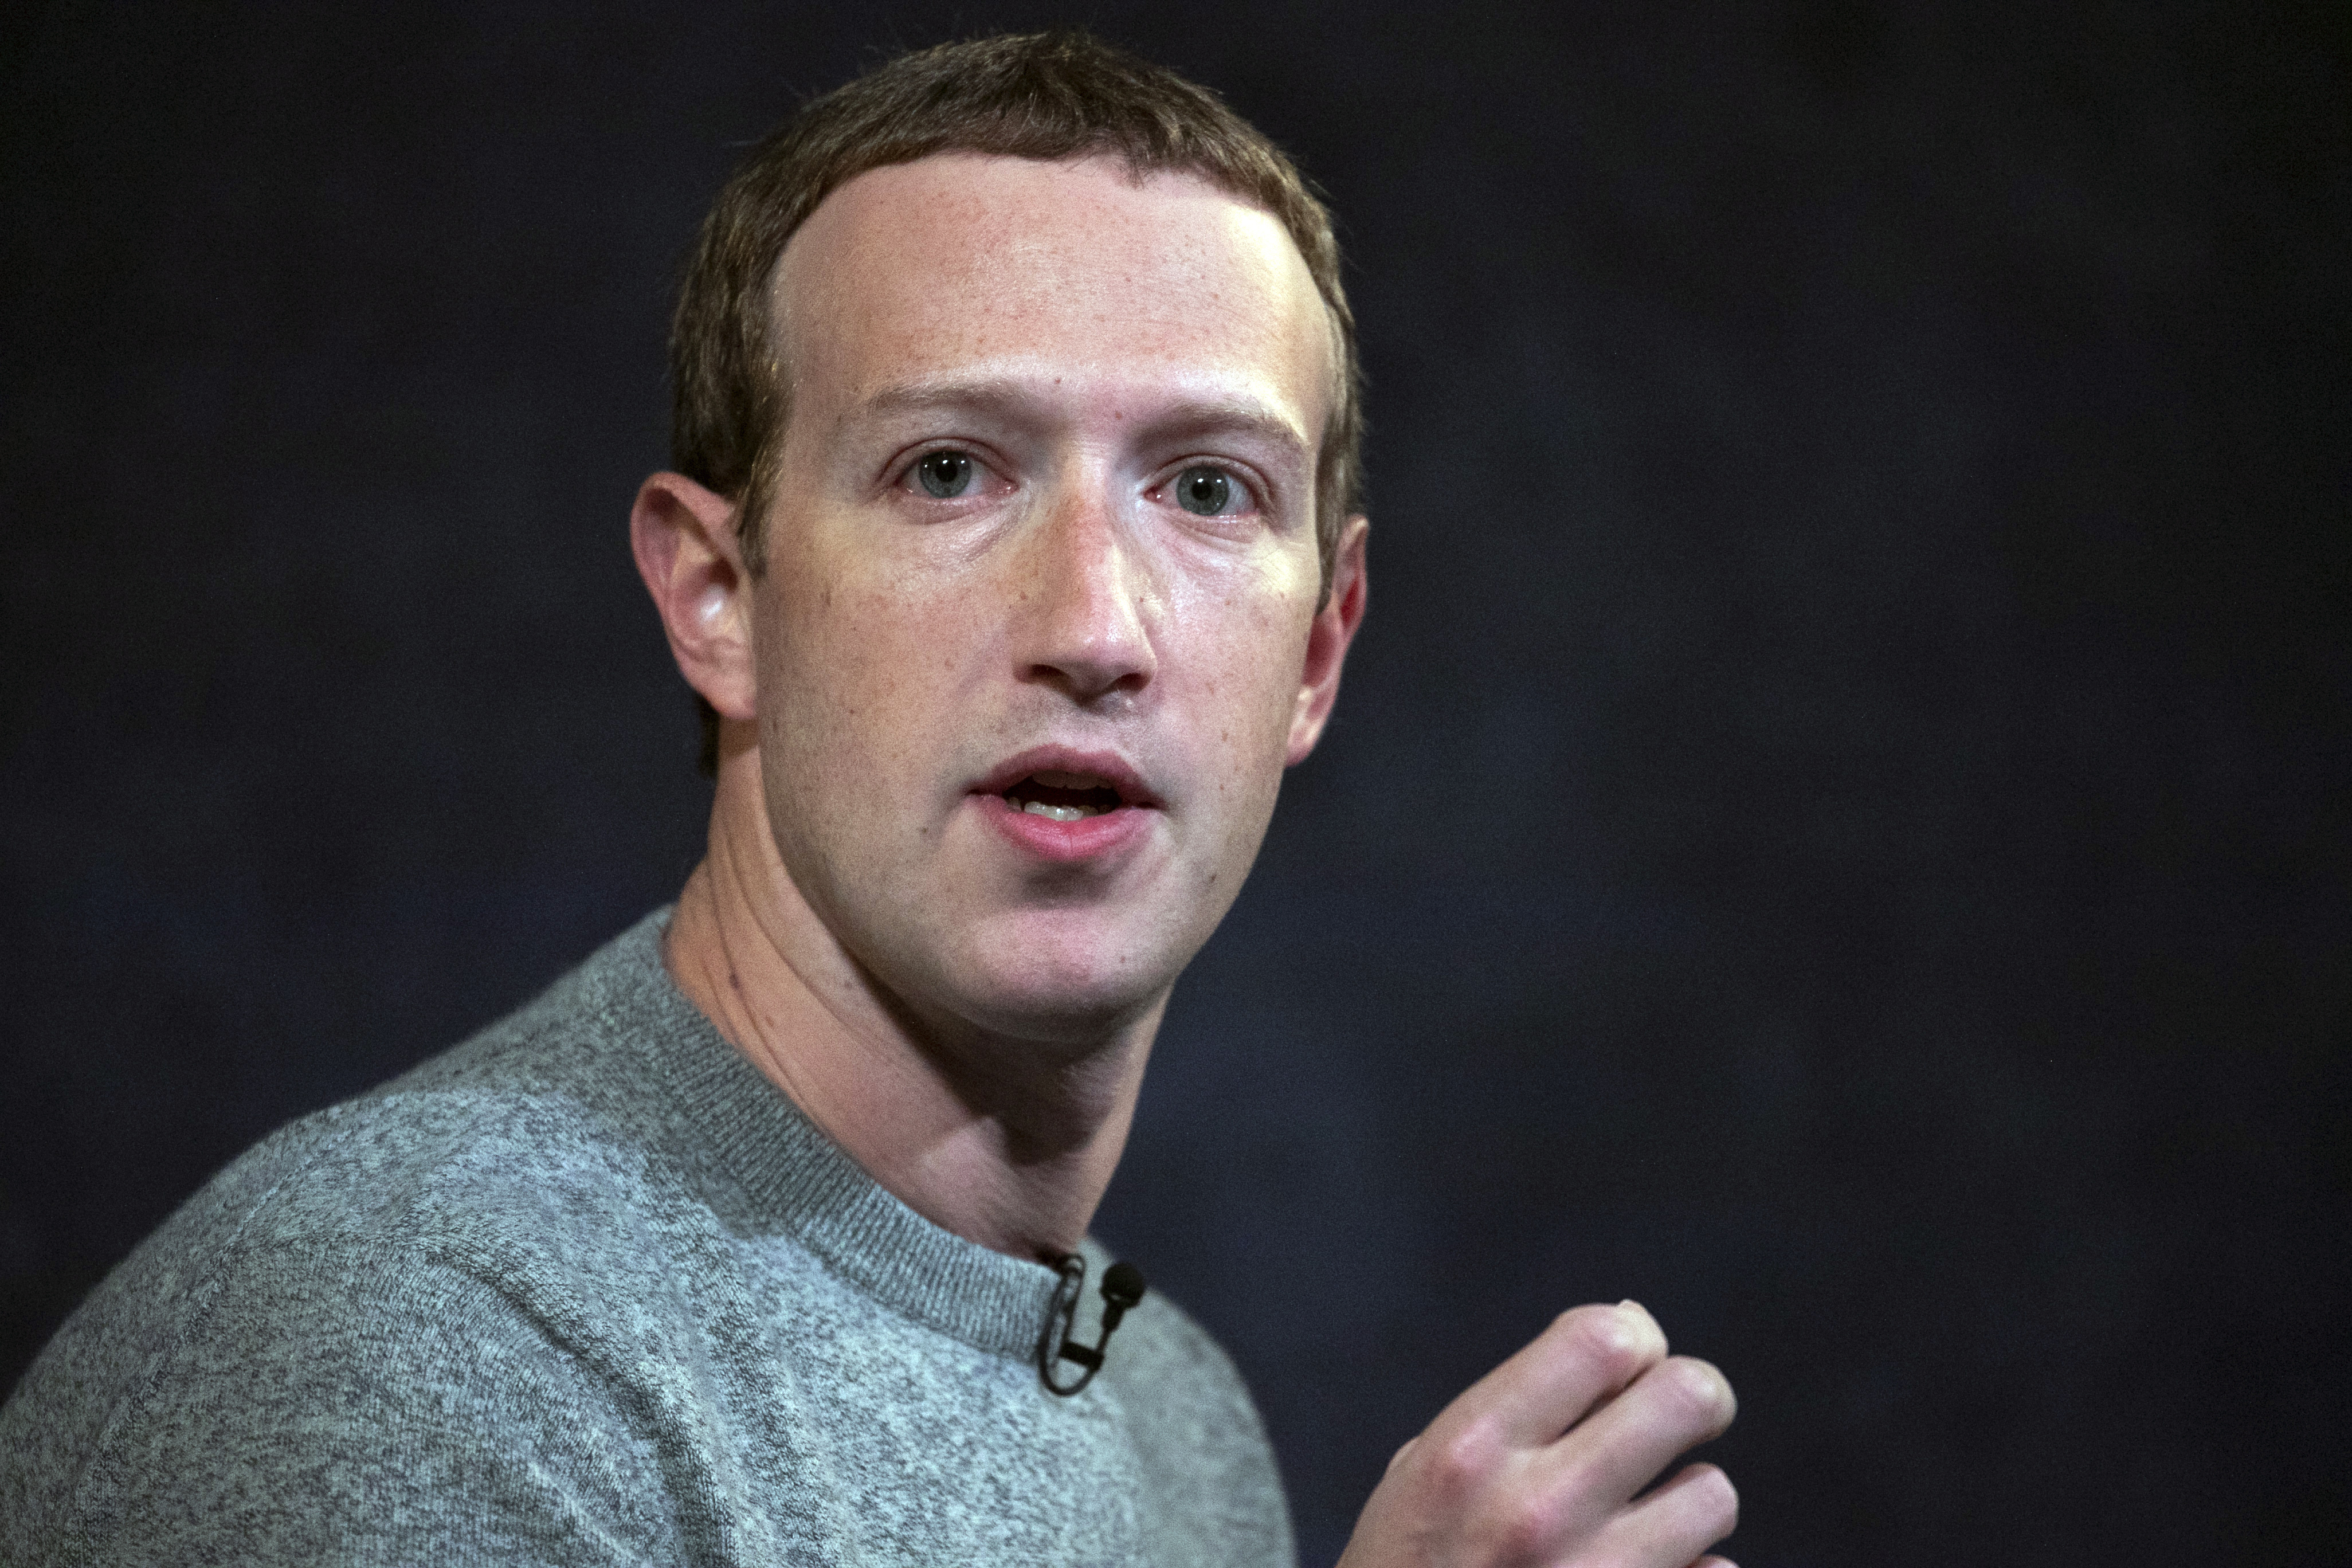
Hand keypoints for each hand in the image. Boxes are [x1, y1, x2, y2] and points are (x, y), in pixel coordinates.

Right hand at [1336, 1301, 1737, 1567]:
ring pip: (1714, 1493)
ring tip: (1644, 1517)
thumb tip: (1636, 1328)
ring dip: (1688, 1499)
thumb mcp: (1425, 1468)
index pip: (1602, 1339)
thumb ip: (1521, 1399)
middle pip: (1685, 1397)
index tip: (1627, 1365)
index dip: (1632, 1340)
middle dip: (1693, 1398)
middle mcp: (1538, 1510)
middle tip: (1677, 1418)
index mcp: (1473, 1450)